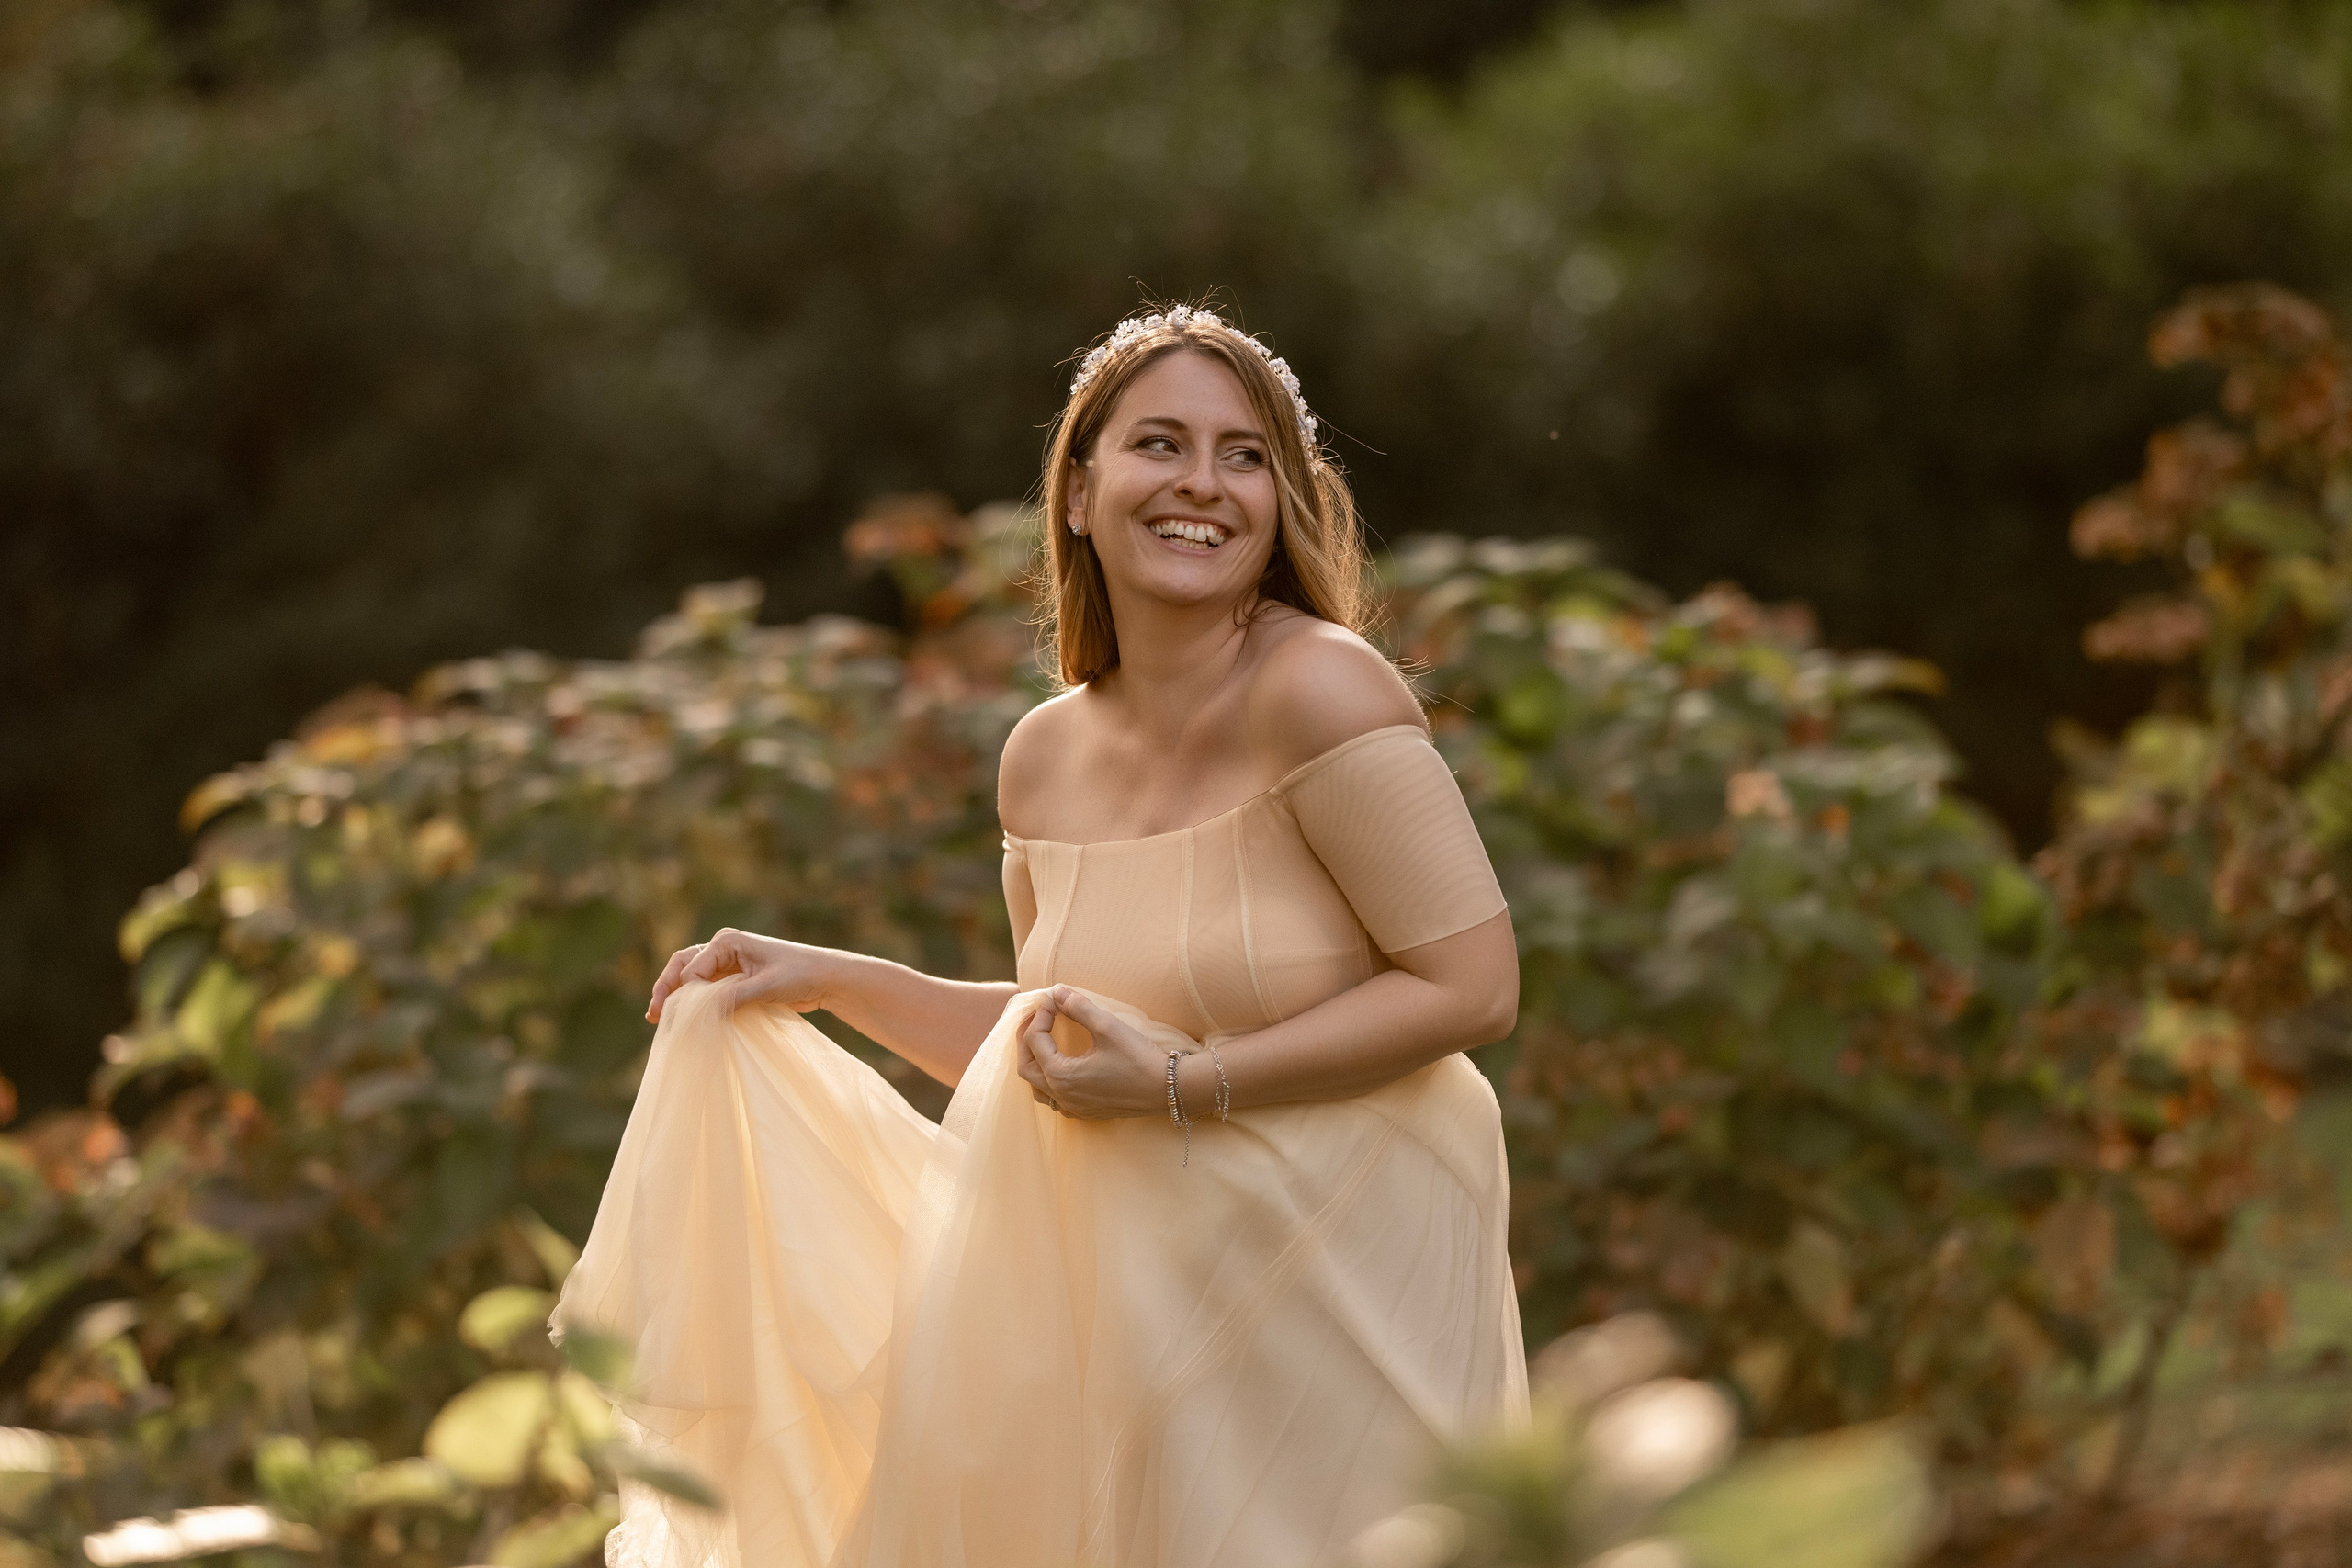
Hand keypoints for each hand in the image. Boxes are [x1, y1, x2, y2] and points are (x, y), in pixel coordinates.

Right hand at [646, 928, 840, 1022]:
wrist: (823, 978)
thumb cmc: (800, 974)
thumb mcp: (767, 987)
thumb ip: (735, 998)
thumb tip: (704, 1013)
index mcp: (727, 941)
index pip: (693, 968)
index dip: (685, 993)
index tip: (683, 1017)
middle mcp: (721, 948)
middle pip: (682, 967)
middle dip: (667, 990)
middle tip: (654, 1015)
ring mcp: (725, 963)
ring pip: (690, 978)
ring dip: (676, 996)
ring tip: (658, 1019)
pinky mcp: (731, 978)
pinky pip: (704, 989)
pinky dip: (692, 1002)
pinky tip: (682, 1019)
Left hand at [1016, 986, 1171, 1119]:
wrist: (1168, 1089)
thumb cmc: (1138, 1058)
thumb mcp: (1107, 1027)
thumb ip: (1078, 1008)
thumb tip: (1057, 991)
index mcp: (1061, 1075)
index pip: (1035, 1040)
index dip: (1040, 1015)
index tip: (1054, 999)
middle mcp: (1062, 1095)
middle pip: (1026, 1067)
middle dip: (1026, 1039)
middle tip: (1036, 1017)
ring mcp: (1073, 1107)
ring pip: (1036, 1088)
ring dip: (1034, 1063)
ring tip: (1043, 1041)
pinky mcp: (1086, 1112)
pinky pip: (1054, 1100)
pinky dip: (1048, 1082)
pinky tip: (1061, 1068)